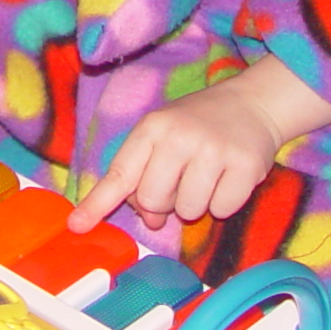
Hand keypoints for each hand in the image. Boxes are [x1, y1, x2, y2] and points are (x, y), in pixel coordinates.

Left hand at [66, 59, 330, 232]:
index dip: (98, 203)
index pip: (120, 174)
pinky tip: (228, 177)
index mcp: (153, 127)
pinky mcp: (245, 165)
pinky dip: (224, 202)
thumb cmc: (199, 124)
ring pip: (190, 210)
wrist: (253, 104)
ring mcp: (213, 150)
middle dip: (164, 203)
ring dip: (197, 203)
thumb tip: (150, 220)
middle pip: (153, 200)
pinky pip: (223, 210)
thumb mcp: (164, 136)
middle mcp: (180, 136)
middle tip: (181, 182)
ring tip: (207, 175)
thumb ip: (146, 174)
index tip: (77, 225)